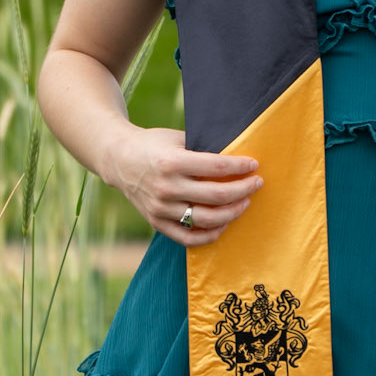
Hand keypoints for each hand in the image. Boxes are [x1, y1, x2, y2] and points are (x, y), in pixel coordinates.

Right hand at [108, 125, 261, 246]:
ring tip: (244, 203)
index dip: (240, 167)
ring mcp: (160, 208)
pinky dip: (210, 235)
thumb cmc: (152, 144)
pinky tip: (224, 224)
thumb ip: (202, 149)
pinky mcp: (156, 222)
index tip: (254, 165)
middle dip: (243, 190)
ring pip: (206, 219)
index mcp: (172, 162)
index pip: (217, 167)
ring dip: (232, 213)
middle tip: (257, 183)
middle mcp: (166, 187)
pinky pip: (188, 237)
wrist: (118, 159)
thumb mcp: (176, 138)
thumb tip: (236, 158)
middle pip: (217, 196)